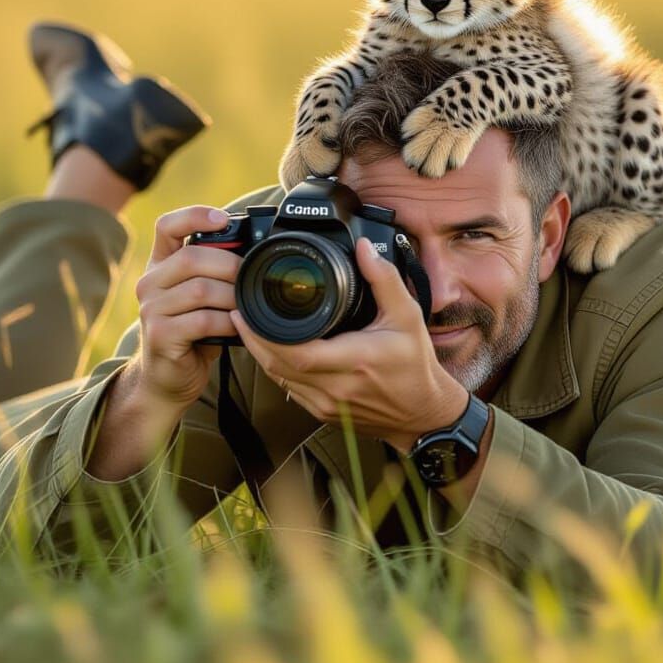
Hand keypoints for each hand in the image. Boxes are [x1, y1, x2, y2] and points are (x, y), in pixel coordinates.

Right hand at [133, 205, 240, 406]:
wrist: (167, 378)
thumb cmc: (192, 333)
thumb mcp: (201, 298)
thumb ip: (214, 274)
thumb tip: (255, 254)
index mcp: (159, 266)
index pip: (167, 226)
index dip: (195, 216)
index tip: (223, 218)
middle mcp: (149, 283)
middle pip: (192, 257)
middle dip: (230, 265)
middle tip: (251, 277)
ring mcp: (151, 309)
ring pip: (200, 289)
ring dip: (232, 297)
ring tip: (246, 305)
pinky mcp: (160, 335)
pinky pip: (202, 320)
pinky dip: (227, 322)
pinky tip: (236, 327)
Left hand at [230, 237, 468, 452]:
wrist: (423, 414)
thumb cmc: (416, 366)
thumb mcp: (408, 316)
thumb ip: (385, 279)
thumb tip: (365, 249)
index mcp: (356, 361)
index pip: (297, 352)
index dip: (265, 335)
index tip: (249, 312)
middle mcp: (337, 387)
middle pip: (277, 366)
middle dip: (253, 340)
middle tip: (239, 313)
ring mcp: (327, 404)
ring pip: (278, 379)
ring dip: (260, 354)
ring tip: (248, 327)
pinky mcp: (322, 413)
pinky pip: (288, 390)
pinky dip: (275, 369)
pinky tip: (269, 350)